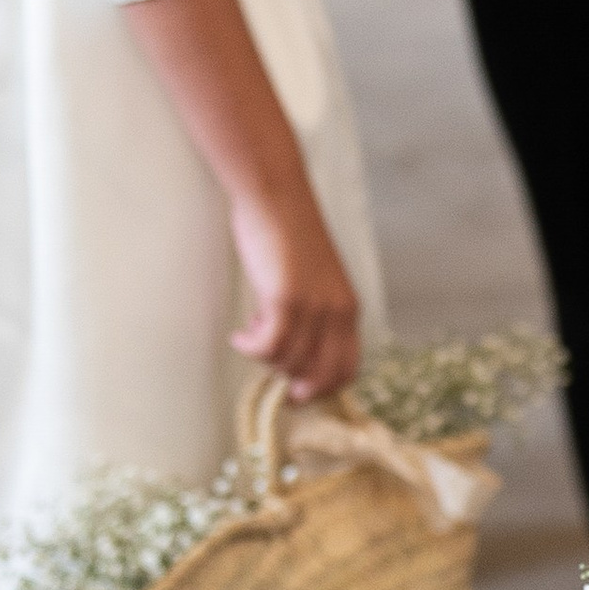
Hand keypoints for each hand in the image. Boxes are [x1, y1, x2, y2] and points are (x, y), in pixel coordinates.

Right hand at [227, 181, 359, 402]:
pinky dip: (249, 347)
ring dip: (265, 357)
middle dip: (293, 383)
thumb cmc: (290, 235)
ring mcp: (313, 307)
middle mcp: (337, 312)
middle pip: (320, 375)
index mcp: (348, 309)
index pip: (348, 368)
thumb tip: (295, 352)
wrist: (277, 198)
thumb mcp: (314, 282)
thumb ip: (313, 316)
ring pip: (289, 362)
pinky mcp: (285, 299)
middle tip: (269, 371)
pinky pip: (267, 346)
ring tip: (251, 332)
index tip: (298, 391)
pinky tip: (240, 334)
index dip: (323, 388)